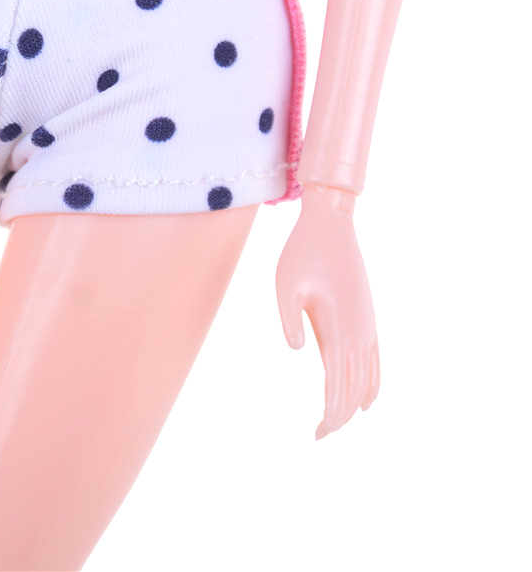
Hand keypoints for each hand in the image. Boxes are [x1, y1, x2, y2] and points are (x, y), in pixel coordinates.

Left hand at [275, 184, 379, 438]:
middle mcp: (359, 331)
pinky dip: (371, 385)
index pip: (338, 385)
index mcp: (338, 326)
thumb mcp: (285, 284)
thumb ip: (289, 319)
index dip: (330, 414)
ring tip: (335, 422)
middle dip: (339, 416)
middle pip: (354, 389)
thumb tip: (299, 350)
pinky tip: (363, 399)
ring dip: (354, 403)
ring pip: (369, 378)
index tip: (318, 433)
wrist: (331, 225)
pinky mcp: (368, 317)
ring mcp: (367, 325)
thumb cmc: (301, 253)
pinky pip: (375, 361)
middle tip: (319, 436)